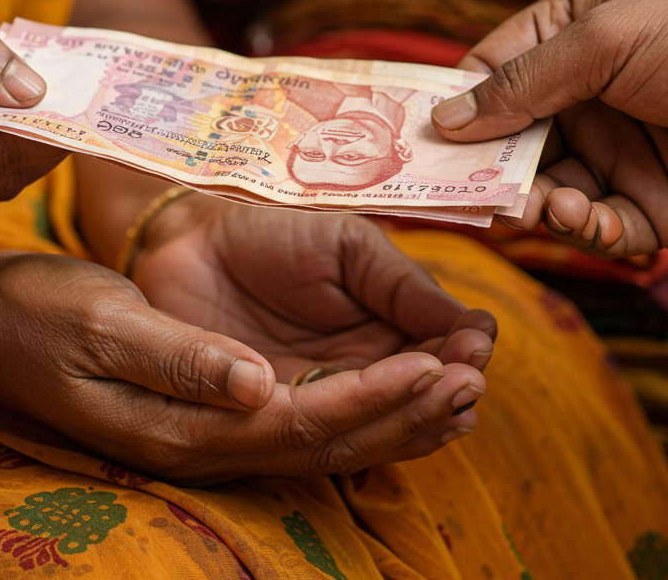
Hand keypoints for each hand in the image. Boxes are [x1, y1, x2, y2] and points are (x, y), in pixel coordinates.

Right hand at [0, 249, 484, 483]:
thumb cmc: (36, 315)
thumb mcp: (100, 324)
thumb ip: (179, 358)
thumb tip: (258, 384)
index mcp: (180, 425)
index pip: (299, 420)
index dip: (374, 397)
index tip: (438, 366)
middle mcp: (199, 443)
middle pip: (321, 441)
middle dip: (400, 412)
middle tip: (473, 378)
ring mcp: (200, 434)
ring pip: (314, 439)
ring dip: (386, 417)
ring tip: (453, 390)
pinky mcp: (201, 413)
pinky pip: (291, 422)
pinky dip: (347, 409)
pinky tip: (382, 391)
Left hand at [130, 197, 492, 458]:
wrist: (190, 240)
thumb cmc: (273, 232)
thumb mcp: (350, 248)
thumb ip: (404, 287)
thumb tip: (477, 327)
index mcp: (384, 331)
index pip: (437, 355)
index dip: (461, 355)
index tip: (476, 346)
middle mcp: (358, 373)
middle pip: (416, 399)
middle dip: (446, 393)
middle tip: (467, 382)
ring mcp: (316, 399)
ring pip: (376, 426)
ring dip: (414, 416)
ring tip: (443, 398)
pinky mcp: (269, 420)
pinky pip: (318, 436)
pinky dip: (356, 429)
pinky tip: (387, 418)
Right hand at [430, 0, 667, 256]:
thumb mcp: (607, 38)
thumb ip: (522, 81)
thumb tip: (445, 119)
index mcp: (575, 33)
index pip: (492, 70)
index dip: (455, 104)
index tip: (419, 140)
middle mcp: (589, 94)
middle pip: (510, 138)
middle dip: (487, 165)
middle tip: (466, 191)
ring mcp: (619, 151)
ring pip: (544, 188)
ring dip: (533, 202)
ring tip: (538, 205)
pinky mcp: (651, 206)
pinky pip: (595, 225)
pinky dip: (582, 229)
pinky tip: (586, 218)